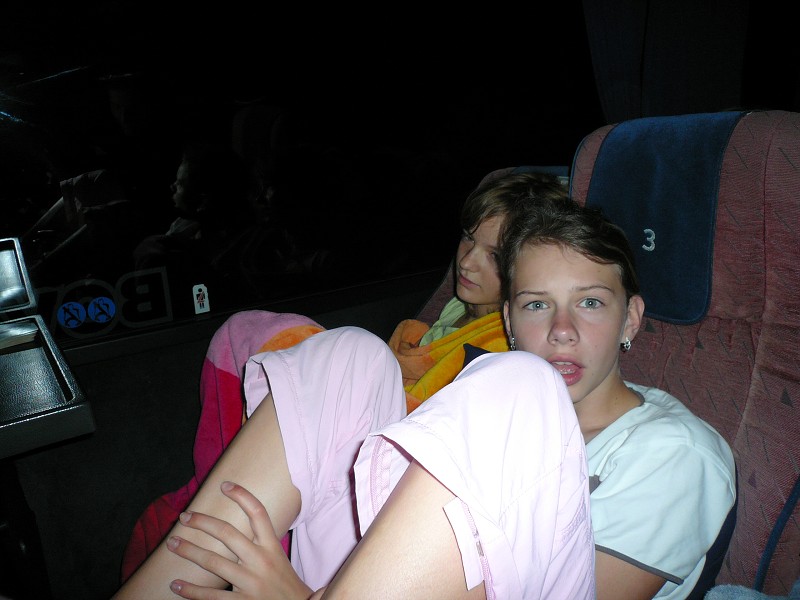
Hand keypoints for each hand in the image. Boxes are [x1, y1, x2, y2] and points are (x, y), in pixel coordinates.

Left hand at [166, 481, 312, 598]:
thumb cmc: (286, 584)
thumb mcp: (279, 559)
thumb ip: (262, 544)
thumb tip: (236, 530)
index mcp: (272, 547)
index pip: (258, 513)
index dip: (242, 496)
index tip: (224, 485)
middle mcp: (261, 561)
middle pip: (228, 533)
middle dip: (202, 522)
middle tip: (184, 516)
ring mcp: (251, 582)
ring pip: (213, 562)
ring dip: (189, 551)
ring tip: (172, 543)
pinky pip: (211, 596)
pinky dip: (191, 590)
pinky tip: (176, 584)